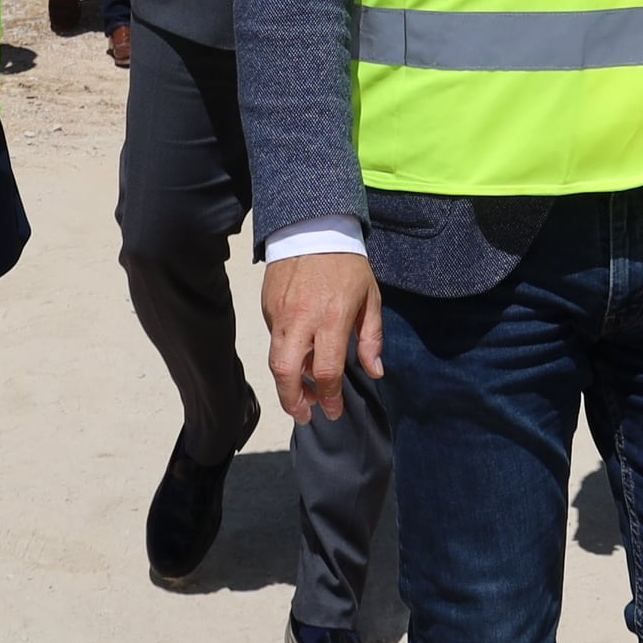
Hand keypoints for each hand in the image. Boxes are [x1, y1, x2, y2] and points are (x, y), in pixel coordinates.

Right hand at [261, 251, 385, 423]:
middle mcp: (301, 319)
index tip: (332, 411)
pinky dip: (284, 355)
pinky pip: (273, 339)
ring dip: (286, 383)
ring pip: (275, 359)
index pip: (326, 371)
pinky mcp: (268, 306)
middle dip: (293, 401)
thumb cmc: (347, 264)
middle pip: (286, 372)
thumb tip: (375, 372)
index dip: (329, 397)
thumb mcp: (370, 297)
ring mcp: (280, 313)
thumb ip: (371, 338)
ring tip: (301, 394)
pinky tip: (298, 356)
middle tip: (304, 416)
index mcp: (332, 318)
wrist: (313, 226)